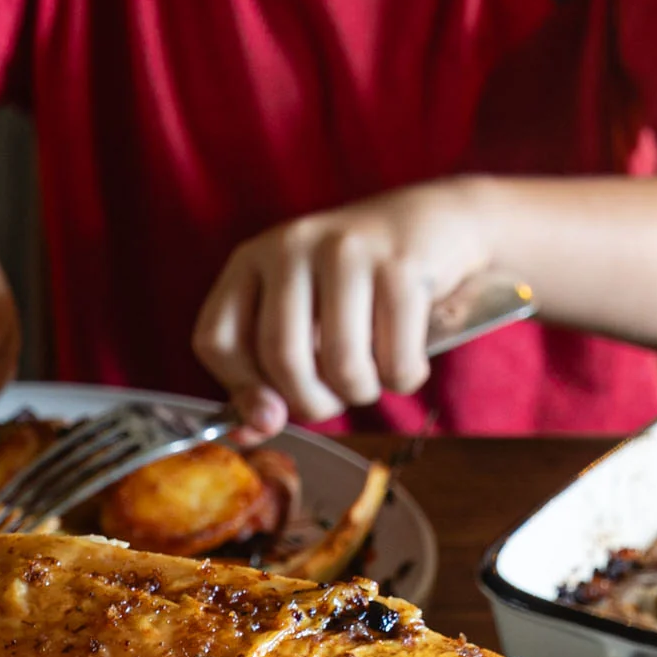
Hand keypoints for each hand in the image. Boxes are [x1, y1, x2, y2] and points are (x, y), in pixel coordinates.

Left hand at [192, 184, 491, 436]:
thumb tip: (251, 431)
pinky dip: (405, 378)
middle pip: (282, 359)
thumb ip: (269, 376)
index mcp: (253, 259)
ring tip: (376, 372)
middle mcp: (291, 246)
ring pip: (342, 366)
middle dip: (315, 403)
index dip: (244, 390)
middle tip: (338, 396)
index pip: (217, 341)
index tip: (274, 410)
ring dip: (364, 392)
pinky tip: (409, 355)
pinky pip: (396, 360)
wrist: (438, 224)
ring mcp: (347, 251)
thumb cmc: (362, 286)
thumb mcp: (303, 318)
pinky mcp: (401, 266)